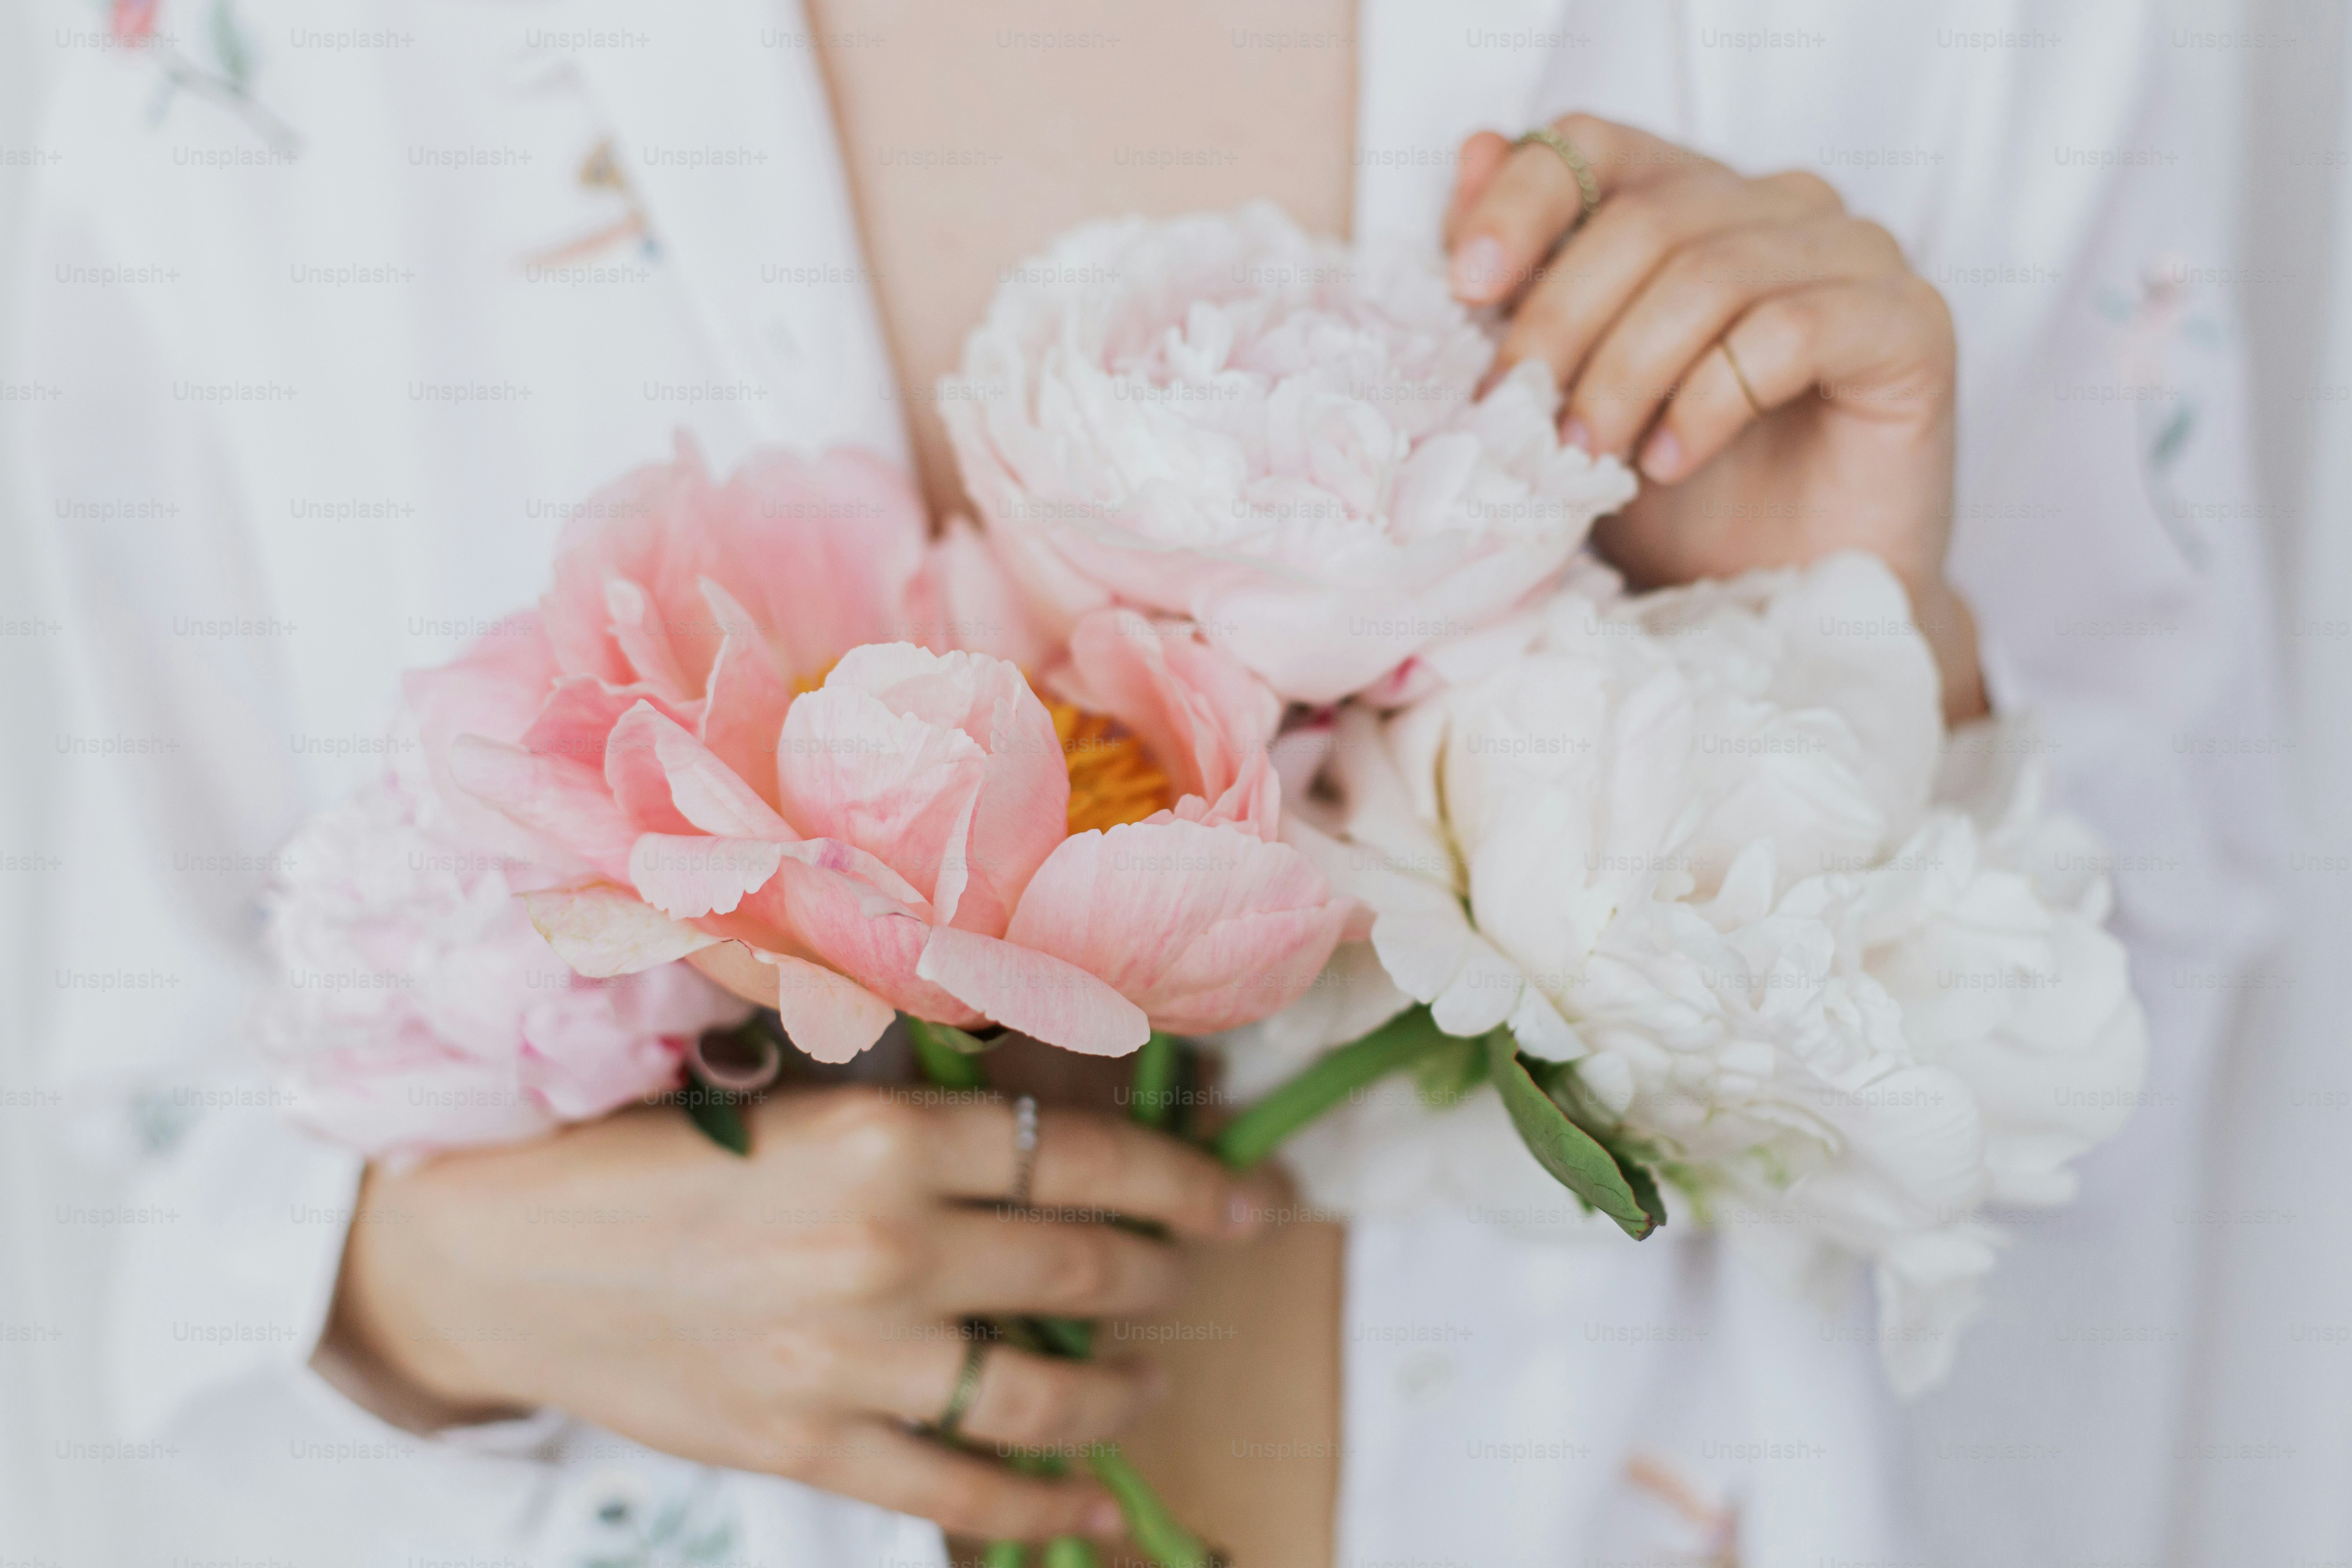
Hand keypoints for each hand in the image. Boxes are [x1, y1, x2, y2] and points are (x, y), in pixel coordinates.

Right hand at [320, 1087, 1276, 1543]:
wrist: (507, 1256)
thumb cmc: (648, 1159)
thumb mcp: (790, 1100)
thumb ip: (915, 1120)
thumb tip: (1049, 1132)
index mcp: (881, 1138)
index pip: (1083, 1154)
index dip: (1186, 1179)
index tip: (1248, 1195)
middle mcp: (883, 1247)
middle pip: (1081, 1268)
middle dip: (1164, 1272)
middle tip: (1194, 1272)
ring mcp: (850, 1359)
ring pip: (1042, 1390)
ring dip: (1118, 1388)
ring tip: (1148, 1375)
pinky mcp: (810, 1445)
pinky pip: (961, 1494)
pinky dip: (1043, 1507)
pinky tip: (1095, 1508)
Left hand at [1447, 114, 1986, 721]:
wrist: (1780, 597)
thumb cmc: (1674, 492)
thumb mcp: (1569, 388)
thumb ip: (1525, 277)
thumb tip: (1474, 151)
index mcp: (1692, 199)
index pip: (1595, 146)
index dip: (1519, 203)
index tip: (1462, 287)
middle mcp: (1780, 206)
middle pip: (1645, 217)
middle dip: (1560, 324)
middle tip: (1519, 419)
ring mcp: (1856, 258)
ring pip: (1712, 273)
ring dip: (1626, 374)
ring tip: (1589, 458)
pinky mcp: (1910, 326)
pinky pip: (1790, 332)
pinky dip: (1708, 403)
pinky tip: (1668, 463)